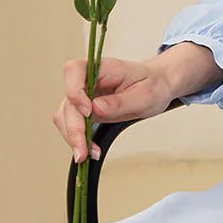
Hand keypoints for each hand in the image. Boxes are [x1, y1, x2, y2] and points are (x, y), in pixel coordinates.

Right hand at [53, 55, 176, 161]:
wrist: (157, 87)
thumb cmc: (152, 85)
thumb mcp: (145, 95)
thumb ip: (120, 102)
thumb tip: (96, 109)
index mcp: (102, 67)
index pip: (74, 71)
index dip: (75, 91)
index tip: (87, 111)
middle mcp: (87, 80)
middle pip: (68, 101)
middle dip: (74, 129)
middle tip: (83, 151)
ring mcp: (84, 96)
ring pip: (65, 116)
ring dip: (73, 137)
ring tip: (88, 154)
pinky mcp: (85, 110)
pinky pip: (73, 125)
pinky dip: (79, 139)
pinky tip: (90, 150)